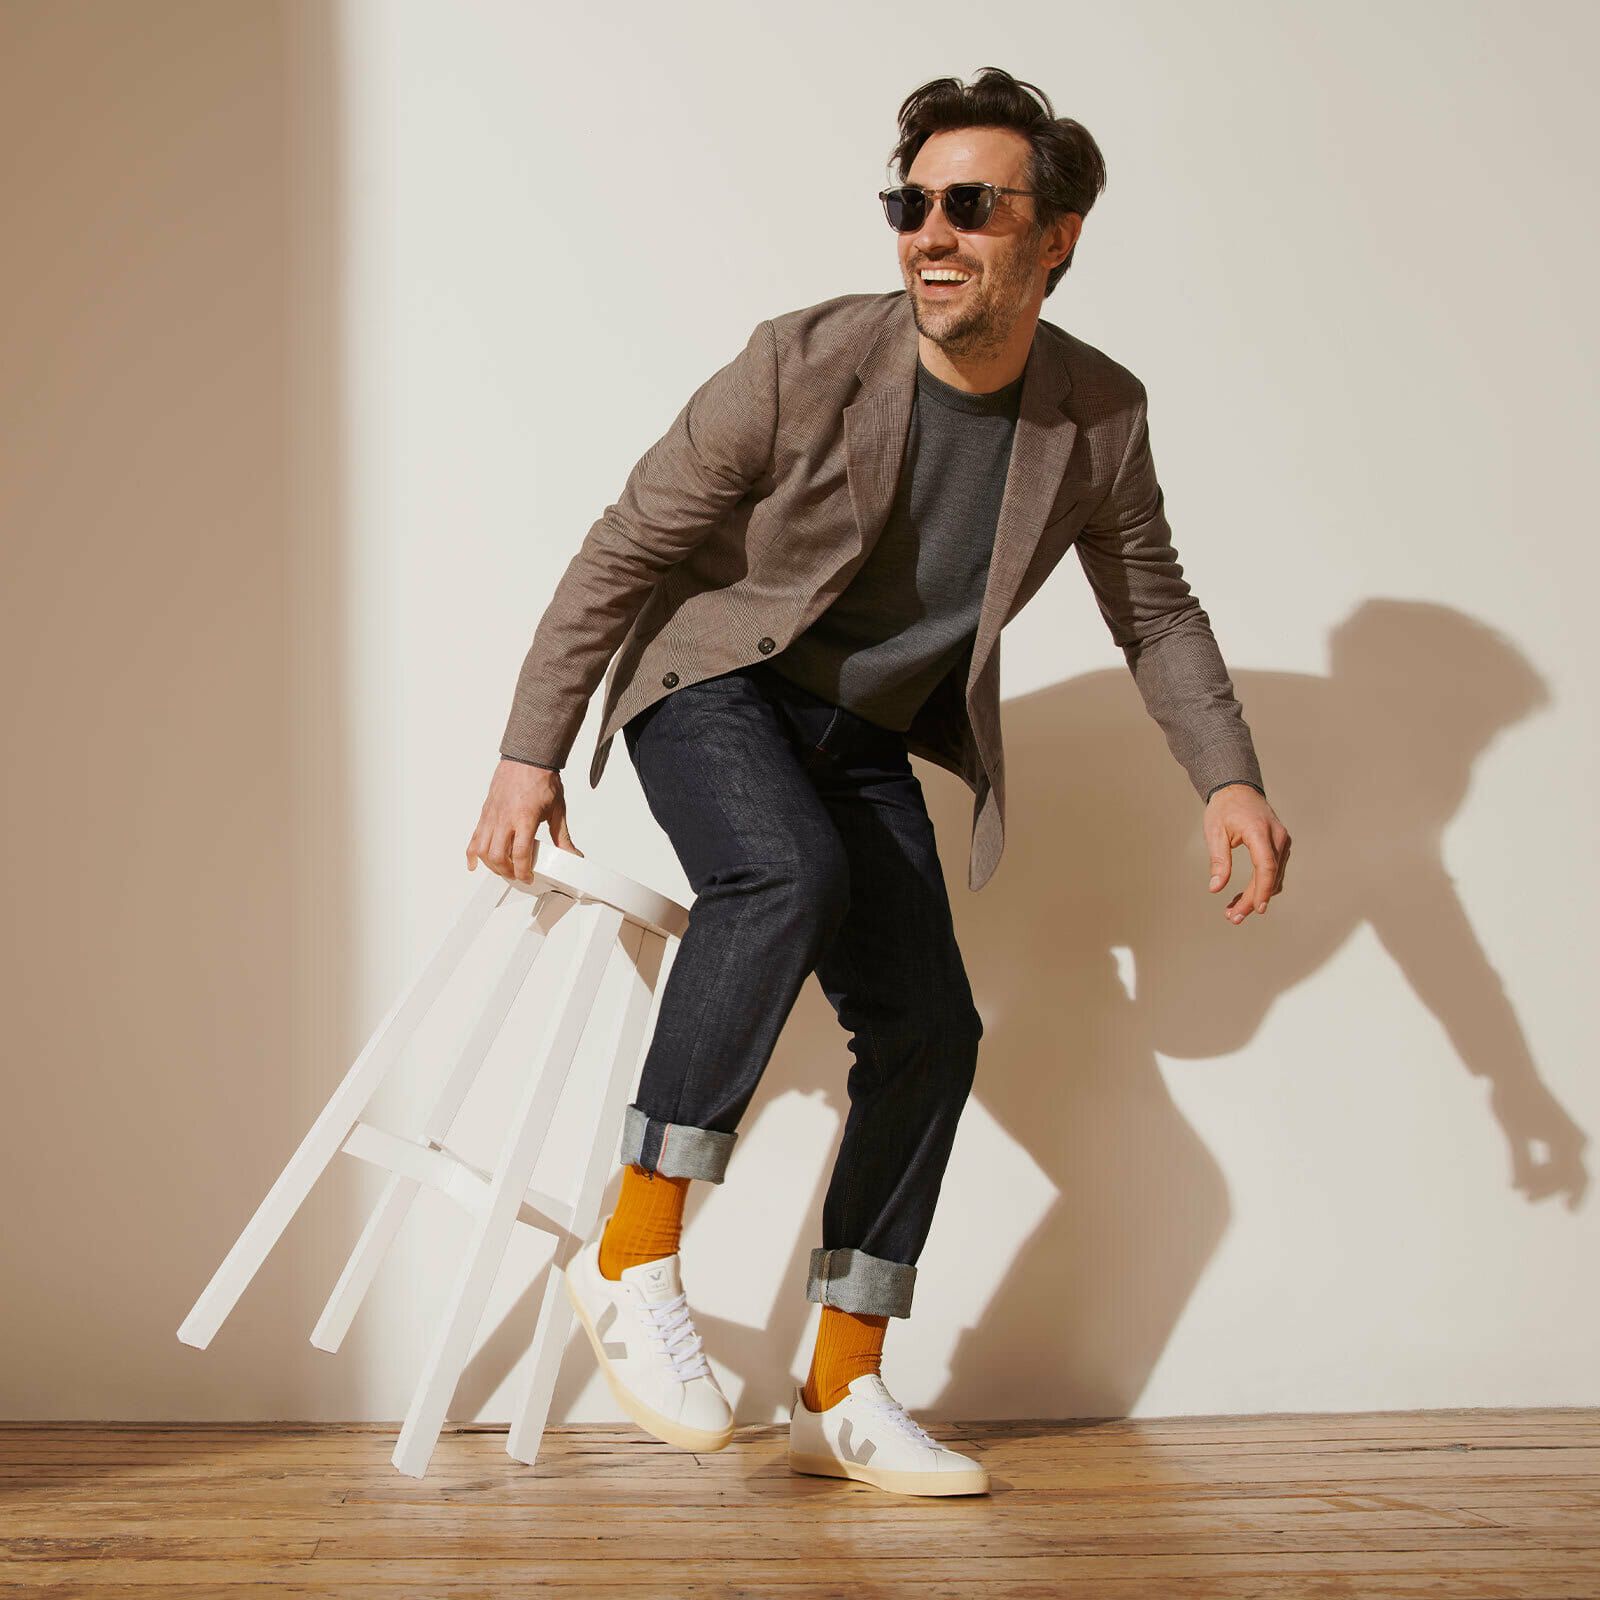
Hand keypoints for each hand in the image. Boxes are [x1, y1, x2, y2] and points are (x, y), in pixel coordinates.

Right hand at [466, 759, 583, 883]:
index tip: (528, 877)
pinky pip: (474, 837)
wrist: (528, 758)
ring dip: (491, 865)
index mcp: (525, 818)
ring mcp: (492, 816)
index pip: (520, 854)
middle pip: (497, 856)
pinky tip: (475, 863)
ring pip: (481, 849)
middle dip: (506, 872)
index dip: (523, 871)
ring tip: (503, 868)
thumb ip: (562, 837)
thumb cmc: (541, 780)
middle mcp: (505, 818)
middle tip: (517, 874)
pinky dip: (472, 853)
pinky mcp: (485, 813)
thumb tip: (573, 854)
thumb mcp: (557, 810)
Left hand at [1205, 785, 1289, 924]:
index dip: (1262, 890)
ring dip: (1258, 896)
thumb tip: (1216, 888)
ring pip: (1274, 876)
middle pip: (1270, 876)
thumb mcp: (1214, 832)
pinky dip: (1262, 885)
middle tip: (1233, 918)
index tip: (1256, 909)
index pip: (1266, 866)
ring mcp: (1282, 841)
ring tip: (1234, 912)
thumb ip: (1218, 860)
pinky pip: (1274, 870)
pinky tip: (1245, 898)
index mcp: (1259, 831)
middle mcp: (1277, 837)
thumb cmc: (1224, 809)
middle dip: (1254, 900)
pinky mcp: (1280, 846)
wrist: (1237, 789)